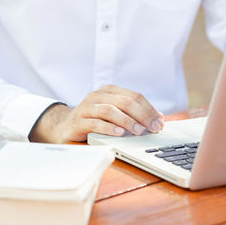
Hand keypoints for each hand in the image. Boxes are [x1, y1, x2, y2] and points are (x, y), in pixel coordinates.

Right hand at [29, 84, 164, 142]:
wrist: (65, 126)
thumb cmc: (94, 120)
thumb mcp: (114, 113)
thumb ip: (133, 113)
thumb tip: (159, 119)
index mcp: (109, 91)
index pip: (134, 96)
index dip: (149, 109)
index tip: (160, 122)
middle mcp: (98, 96)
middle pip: (125, 102)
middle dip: (142, 115)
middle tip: (153, 128)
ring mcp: (87, 107)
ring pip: (110, 110)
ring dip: (127, 121)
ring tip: (138, 131)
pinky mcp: (78, 121)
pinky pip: (95, 123)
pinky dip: (109, 128)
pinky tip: (119, 134)